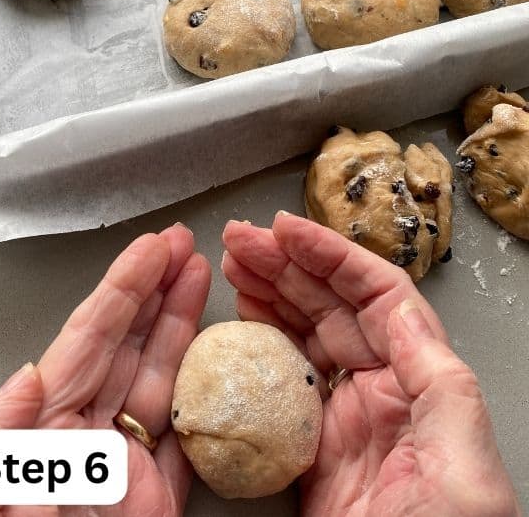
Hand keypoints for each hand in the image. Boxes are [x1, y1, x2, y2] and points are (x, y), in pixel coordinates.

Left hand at [0, 225, 210, 515]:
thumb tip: (28, 372)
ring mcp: (119, 466)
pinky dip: (203, 400)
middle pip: (126, 345)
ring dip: (182, 327)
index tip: (149, 250)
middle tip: (187, 245)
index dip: (120, 290)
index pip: (84, 339)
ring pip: (158, 381)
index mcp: (33, 422)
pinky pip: (184, 442)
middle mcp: (79, 435)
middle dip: (158, 291)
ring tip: (202, 277)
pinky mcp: (152, 502)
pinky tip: (215, 361)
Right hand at [222, 212, 518, 516]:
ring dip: (267, 297)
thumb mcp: (462, 462)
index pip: (376, 299)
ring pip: (301, 341)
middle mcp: (384, 397)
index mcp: (422, 388)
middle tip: (240, 241)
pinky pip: (278, 391)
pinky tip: (236, 330)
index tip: (286, 232)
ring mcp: (344, 425)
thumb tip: (398, 311)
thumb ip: (438, 383)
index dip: (330, 257)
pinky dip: (254, 353)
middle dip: (285, 266)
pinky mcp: (311, 459)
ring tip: (232, 267)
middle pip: (331, 310)